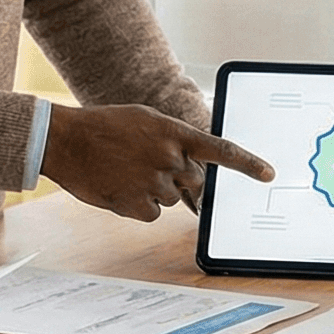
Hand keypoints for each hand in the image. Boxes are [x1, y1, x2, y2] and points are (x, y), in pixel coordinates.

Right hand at [42, 102, 275, 221]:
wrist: (65, 140)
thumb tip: (191, 160)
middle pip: (195, 179)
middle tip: (150, 164)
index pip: (220, 150)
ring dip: (157, 190)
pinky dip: (141, 206)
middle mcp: (168, 157)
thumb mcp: (144, 120)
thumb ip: (172, 138)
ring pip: (173, 198)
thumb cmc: (104, 126)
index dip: (247, 163)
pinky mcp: (138, 205)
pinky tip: (121, 188)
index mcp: (172, 132)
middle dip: (180, 176)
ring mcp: (154, 182)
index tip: (268, 173)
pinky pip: (155, 214)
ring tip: (127, 171)